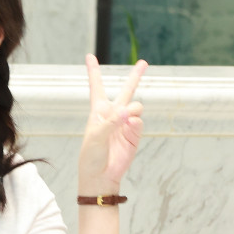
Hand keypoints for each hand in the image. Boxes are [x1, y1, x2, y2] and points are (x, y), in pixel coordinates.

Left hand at [78, 55, 145, 193]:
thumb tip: (127, 112)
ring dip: (133, 108)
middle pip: (126, 90)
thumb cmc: (91, 157)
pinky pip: (139, 121)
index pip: (96, 87)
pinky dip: (136, 121)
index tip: (90, 56)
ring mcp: (125, 124)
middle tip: (144, 62)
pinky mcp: (135, 134)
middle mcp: (113, 115)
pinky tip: (130, 126)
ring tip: (127, 118)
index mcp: (98, 112)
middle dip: (135, 76)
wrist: (101, 177)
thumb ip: (111, 123)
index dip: (94, 72)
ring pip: (136, 106)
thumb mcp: (95, 138)